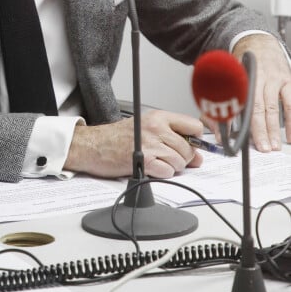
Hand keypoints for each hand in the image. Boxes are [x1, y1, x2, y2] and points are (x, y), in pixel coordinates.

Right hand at [64, 110, 203, 178]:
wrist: (93, 145)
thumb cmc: (117, 137)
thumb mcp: (146, 128)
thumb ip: (173, 138)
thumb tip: (198, 156)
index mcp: (158, 117)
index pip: (194, 126)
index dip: (197, 139)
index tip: (194, 146)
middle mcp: (156, 127)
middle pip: (189, 148)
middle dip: (183, 158)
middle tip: (168, 158)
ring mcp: (150, 144)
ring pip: (180, 161)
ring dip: (172, 167)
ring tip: (157, 162)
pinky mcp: (144, 161)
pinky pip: (168, 172)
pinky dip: (163, 174)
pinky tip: (152, 168)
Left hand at [232, 33, 290, 151]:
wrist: (259, 42)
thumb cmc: (243, 64)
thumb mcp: (230, 78)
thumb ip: (224, 102)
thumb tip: (218, 132)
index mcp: (242, 78)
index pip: (238, 103)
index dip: (236, 122)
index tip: (237, 139)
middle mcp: (259, 77)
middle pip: (259, 108)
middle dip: (261, 130)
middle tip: (262, 147)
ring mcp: (276, 78)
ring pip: (275, 107)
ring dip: (276, 128)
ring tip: (276, 145)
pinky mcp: (288, 80)